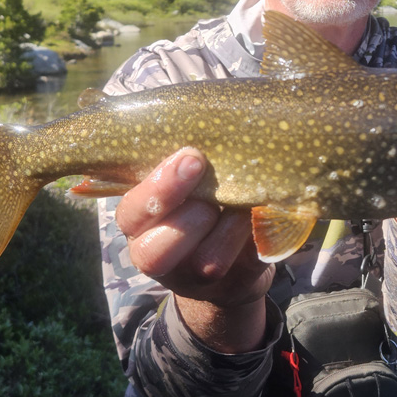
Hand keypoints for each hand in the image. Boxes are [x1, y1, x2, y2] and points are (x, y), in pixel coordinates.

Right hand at [115, 148, 273, 351]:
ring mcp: (194, 278)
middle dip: (190, 217)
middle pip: (154, 251)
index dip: (160, 188)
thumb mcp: (179, 180)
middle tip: (214, 195)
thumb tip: (170, 111)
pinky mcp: (234, 286)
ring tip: (243, 205)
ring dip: (230, 227)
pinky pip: (249, 265)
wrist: (232, 256)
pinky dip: (262, 237)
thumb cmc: (199, 199)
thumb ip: (175, 158)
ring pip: (205, 263)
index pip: (132, 212)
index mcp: (138, 222)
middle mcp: (156, 255)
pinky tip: (265, 216)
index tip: (192, 159)